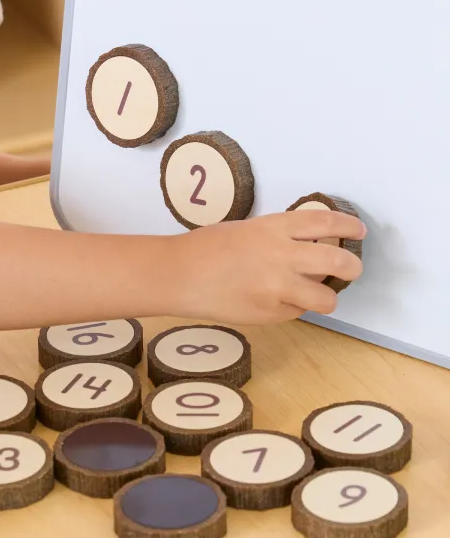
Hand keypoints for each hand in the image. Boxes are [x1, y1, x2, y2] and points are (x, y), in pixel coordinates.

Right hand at [174, 209, 365, 324]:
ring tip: (315, 294)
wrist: (179, 274)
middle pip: (337, 262)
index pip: (325, 224)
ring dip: (325, 296)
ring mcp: (277, 287)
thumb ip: (279, 238)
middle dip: (352, 267)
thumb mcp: (248, 230)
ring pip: (326, 298)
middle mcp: (281, 256)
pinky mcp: (270, 313)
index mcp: (274, 228)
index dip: (348, 227)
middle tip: (351, 269)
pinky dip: (292, 307)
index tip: (358, 231)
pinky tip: (272, 300)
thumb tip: (311, 251)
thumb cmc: (208, 247)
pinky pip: (296, 312)